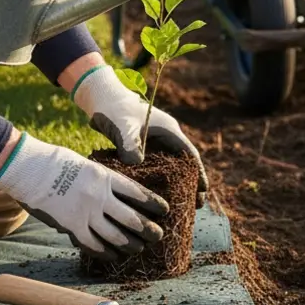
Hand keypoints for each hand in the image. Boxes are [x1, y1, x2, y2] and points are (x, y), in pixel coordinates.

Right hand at [0, 133, 168, 261]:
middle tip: (158, 236)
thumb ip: (103, 181)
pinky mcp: (71, 226)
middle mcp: (99, 197)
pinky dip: (105, 252)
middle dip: (148, 229)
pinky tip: (114, 256)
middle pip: (132, 218)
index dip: (153, 203)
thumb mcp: (88, 165)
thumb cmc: (56, 163)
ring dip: (130, 244)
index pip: (138, 193)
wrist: (29, 168)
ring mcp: (85, 213)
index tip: (165, 210)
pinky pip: (92, 244)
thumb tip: (115, 198)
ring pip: (116, 235)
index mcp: (106, 177)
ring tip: (139, 248)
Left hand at [71, 65, 208, 207]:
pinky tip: (154, 196)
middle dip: (190, 184)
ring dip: (175, 184)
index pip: (190, 155)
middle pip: (184, 164)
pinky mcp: (142, 148)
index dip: (198, 173)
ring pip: (170, 167)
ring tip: (179, 205)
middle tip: (196, 206)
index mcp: (169, 131)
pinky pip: (154, 167)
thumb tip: (135, 166)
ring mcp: (154, 143)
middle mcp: (165, 137)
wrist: (101, 98)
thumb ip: (130, 146)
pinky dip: (157, 180)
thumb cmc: (115, 109)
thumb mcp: (123, 127)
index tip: (203, 191)